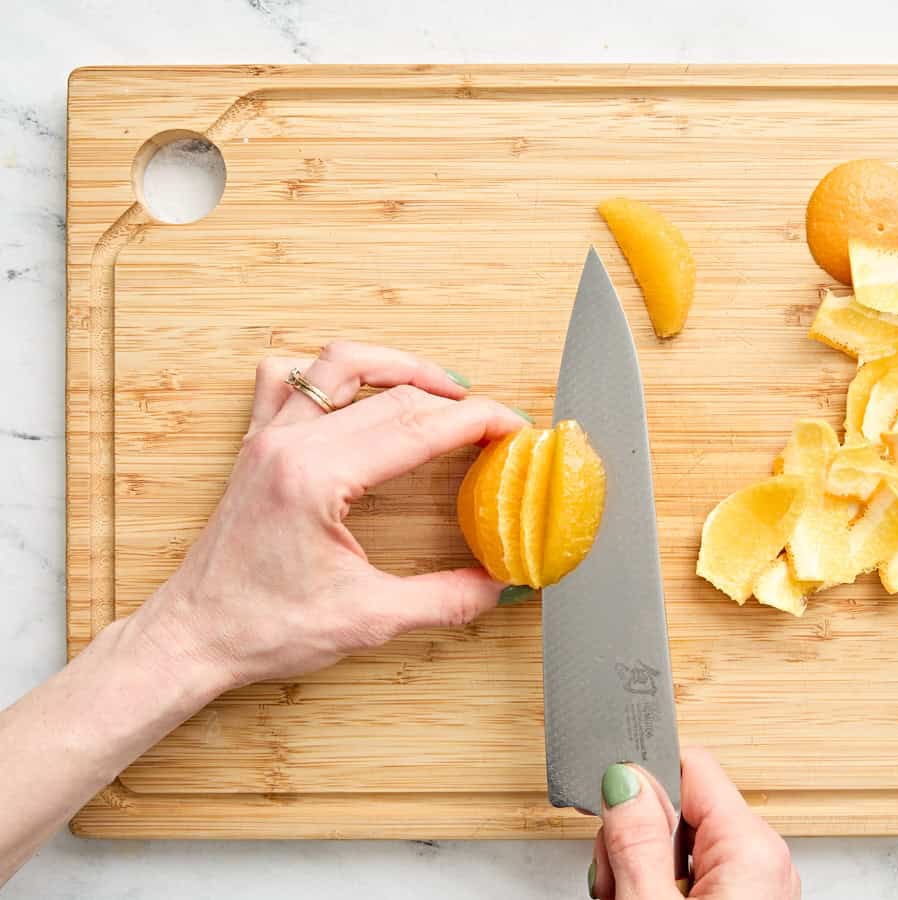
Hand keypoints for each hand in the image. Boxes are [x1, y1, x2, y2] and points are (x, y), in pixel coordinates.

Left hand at [128, 341, 528, 693]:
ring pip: (338, 362)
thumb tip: (502, 586)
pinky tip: (358, 390)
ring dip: (397, 365)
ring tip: (440, 385)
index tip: (514, 427)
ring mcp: (267, 437)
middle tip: (494, 422)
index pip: (417, 426)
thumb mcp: (368, 620)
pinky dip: (329, 372)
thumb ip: (445, 600)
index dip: (478, 420)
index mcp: (316, 478)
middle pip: (392, 394)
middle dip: (454, 400)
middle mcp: (289, 444)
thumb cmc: (262, 630)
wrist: (192, 638)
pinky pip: (288, 378)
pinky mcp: (255, 445)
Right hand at [589, 747, 800, 898]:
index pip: (690, 765)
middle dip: (635, 834)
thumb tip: (625, 779)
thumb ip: (637, 840)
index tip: (605, 804)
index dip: (641, 778)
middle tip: (612, 879)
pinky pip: (696, 871)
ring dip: (643, 863)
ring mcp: (757, 885)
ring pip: (682, 841)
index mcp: (751, 847)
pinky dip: (663, 883)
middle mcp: (764, 859)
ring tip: (623, 896)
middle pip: (681, 805)